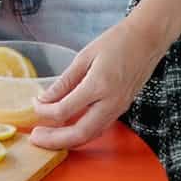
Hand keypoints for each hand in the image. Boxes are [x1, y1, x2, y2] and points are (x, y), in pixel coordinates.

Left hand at [28, 14, 168, 149]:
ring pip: (91, 135)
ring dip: (68, 141)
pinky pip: (99, 128)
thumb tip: (45, 99)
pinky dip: (82, 133)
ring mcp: (119, 109)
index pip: (65, 110)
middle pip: (80, 133)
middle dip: (55, 140)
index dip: (45, 111)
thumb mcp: (85, 56)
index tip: (34, 105)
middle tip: (35, 138)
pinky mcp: (122, 109)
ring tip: (48, 138)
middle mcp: (111, 103)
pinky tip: (68, 129)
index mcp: (99, 85)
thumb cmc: (116, 41)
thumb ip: (65, 81)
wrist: (147, 39)